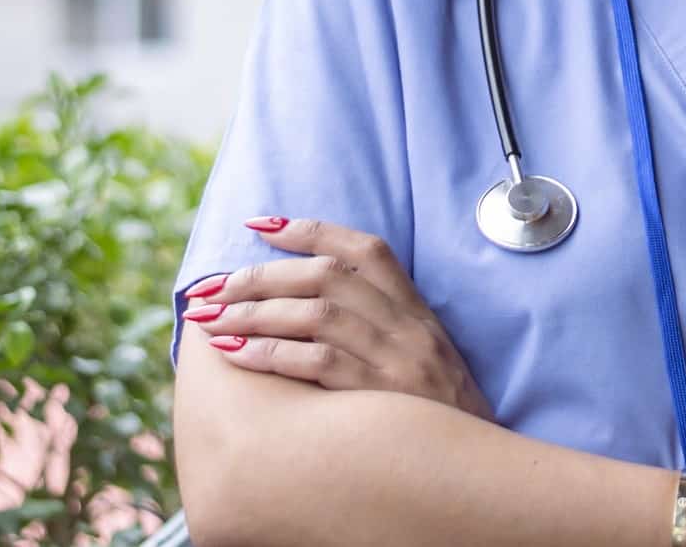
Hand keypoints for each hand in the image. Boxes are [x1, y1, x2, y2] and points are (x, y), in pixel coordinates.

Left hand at [182, 216, 494, 421]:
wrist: (474, 460)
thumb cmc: (433, 407)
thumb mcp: (418, 350)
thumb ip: (376, 320)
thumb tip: (300, 299)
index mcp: (415, 308)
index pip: (364, 249)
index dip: (310, 231)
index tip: (259, 224)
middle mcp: (407, 325)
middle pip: (328, 276)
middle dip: (262, 276)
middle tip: (214, 287)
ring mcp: (396, 358)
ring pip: (317, 315)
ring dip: (255, 313)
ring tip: (212, 322)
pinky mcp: (381, 395)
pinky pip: (319, 363)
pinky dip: (271, 354)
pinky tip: (237, 356)